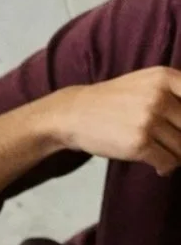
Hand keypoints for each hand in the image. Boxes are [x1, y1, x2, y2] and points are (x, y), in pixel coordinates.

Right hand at [44, 67, 180, 172]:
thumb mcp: (146, 81)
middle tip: (175, 144)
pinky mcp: (138, 144)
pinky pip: (167, 161)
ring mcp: (148, 121)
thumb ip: (173, 89)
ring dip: (178, 156)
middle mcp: (160, 97)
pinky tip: (161, 167)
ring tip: (170, 157)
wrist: (74, 114)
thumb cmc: (113, 100)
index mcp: (165, 77)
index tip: (179, 126)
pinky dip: (167, 167)